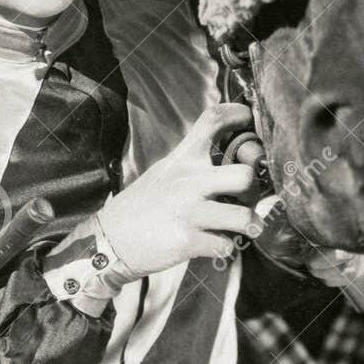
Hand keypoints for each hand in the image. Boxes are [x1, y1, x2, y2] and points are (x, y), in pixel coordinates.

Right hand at [96, 102, 263, 275]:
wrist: (109, 240)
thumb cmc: (143, 205)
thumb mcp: (165, 171)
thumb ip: (195, 163)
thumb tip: (234, 161)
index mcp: (183, 159)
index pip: (213, 121)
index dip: (238, 113)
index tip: (248, 120)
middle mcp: (189, 182)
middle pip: (246, 176)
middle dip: (254, 192)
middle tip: (245, 200)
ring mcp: (190, 212)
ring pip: (245, 218)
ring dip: (246, 227)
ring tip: (236, 229)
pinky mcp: (188, 242)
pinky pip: (227, 247)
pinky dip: (225, 249)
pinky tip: (214, 244)